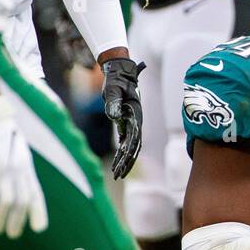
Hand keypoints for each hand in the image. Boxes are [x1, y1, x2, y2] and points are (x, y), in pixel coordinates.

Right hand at [0, 95, 48, 238]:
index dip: (38, 211)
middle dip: (17, 221)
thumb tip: (12, 188)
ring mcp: (5, 168)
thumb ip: (17, 171)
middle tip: (12, 235)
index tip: (40, 228)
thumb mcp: (14, 151)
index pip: (36, 193)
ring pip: (6, 200)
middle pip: (21, 201)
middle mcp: (19, 169)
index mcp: (26, 166)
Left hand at [102, 57, 144, 179]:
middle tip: (117, 177)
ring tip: (116, 175)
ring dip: (124, 162)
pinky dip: (121, 154)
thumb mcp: (112, 90)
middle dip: (126, 164)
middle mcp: (136, 123)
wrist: (120, 73)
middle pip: (133, 149)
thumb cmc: (116, 80)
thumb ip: (113, 103)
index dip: (128, 154)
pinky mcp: (126, 124)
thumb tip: (114, 117)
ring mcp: (132, 125)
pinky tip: (117, 163)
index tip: (122, 164)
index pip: (133, 140)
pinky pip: (125, 143)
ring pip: (130, 148)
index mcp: (135, 117)